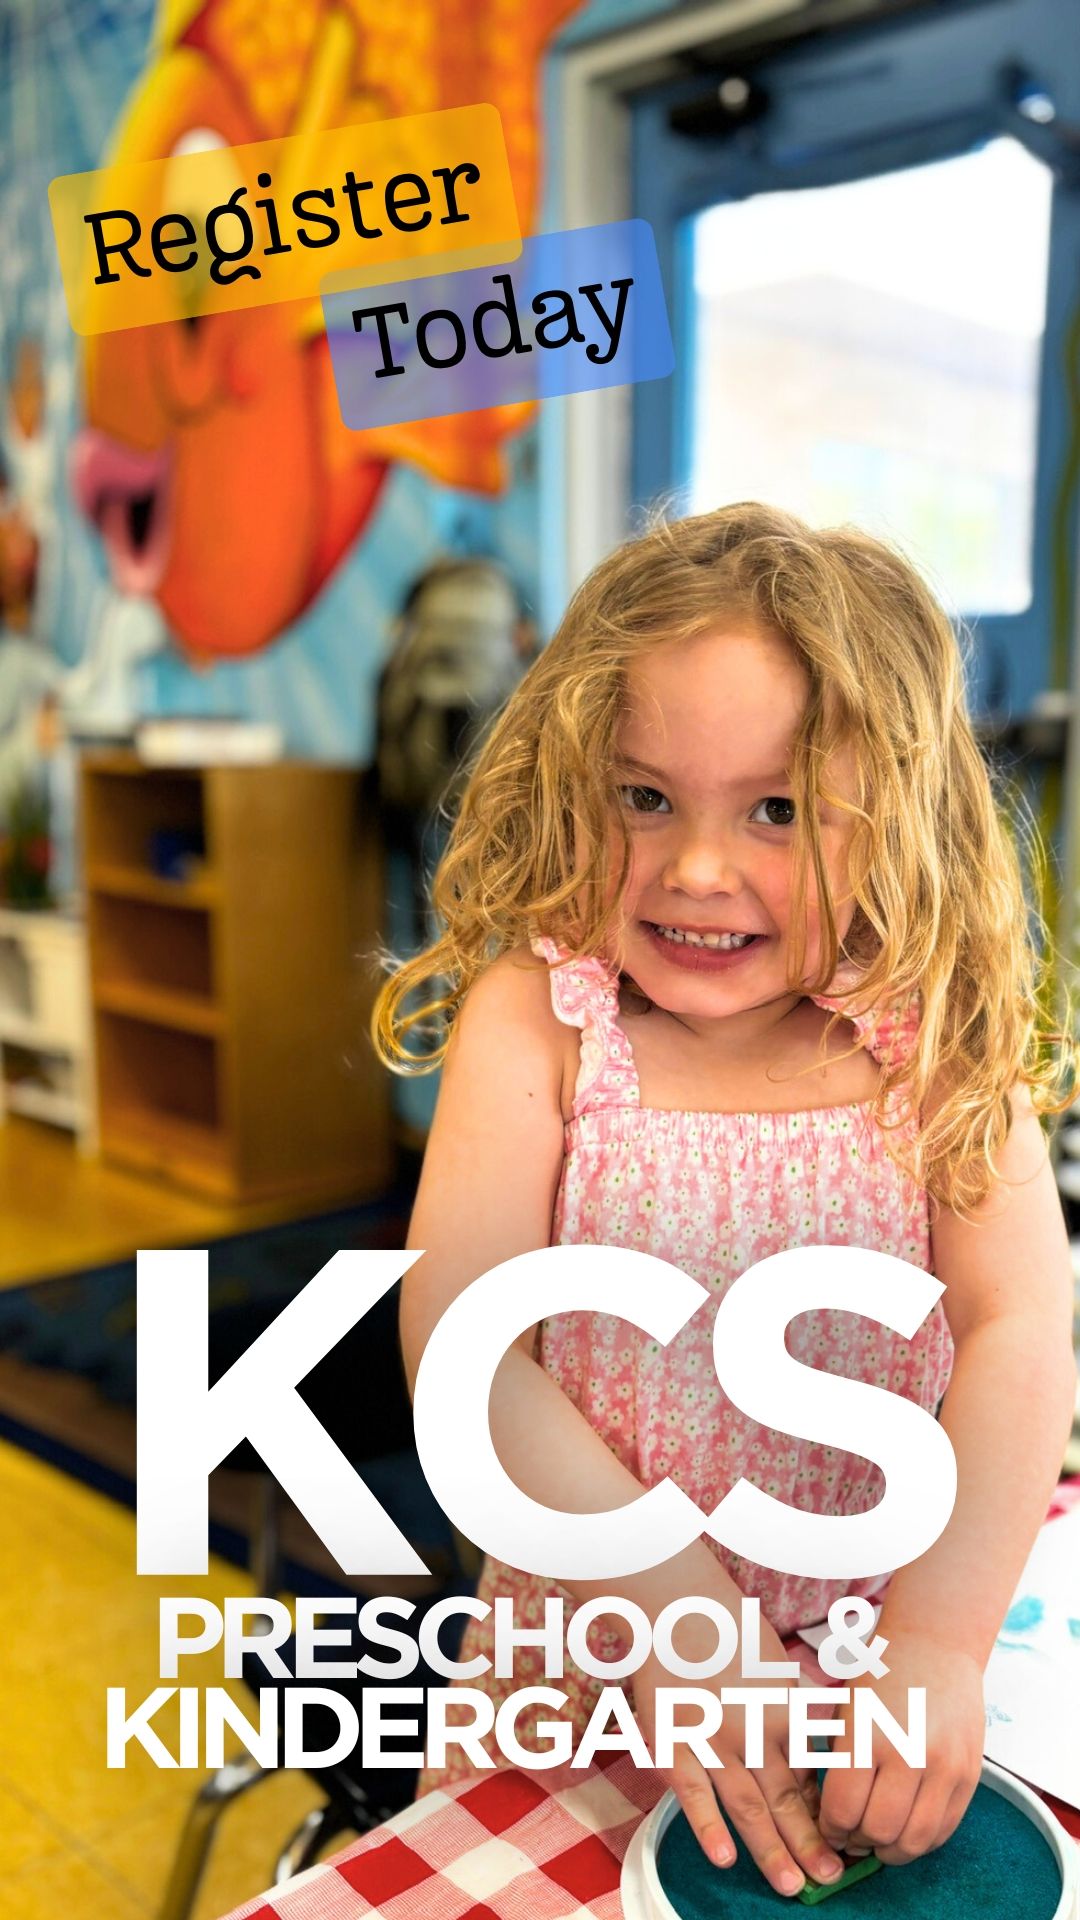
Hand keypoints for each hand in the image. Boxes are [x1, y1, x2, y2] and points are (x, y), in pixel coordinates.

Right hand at [633, 1621, 847, 1899]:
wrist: (675, 1605)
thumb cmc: (727, 1629)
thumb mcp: (775, 1666)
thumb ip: (789, 1711)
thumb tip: (807, 1746)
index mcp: (781, 1713)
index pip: (809, 1776)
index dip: (824, 1812)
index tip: (842, 1841)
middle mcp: (752, 1732)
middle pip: (786, 1799)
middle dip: (810, 1844)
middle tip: (831, 1877)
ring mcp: (711, 1741)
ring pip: (747, 1806)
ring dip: (771, 1849)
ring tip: (793, 1886)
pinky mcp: (673, 1744)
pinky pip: (692, 1793)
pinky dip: (708, 1827)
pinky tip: (726, 1857)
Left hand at [817, 1630, 983, 1865]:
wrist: (936, 1644)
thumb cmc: (881, 1674)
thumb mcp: (846, 1712)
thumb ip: (840, 1765)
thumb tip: (835, 1821)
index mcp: (867, 1734)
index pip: (843, 1809)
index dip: (830, 1828)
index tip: (828, 1828)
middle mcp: (908, 1753)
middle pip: (879, 1831)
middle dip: (859, 1842)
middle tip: (852, 1836)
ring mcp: (945, 1766)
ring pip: (916, 1840)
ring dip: (893, 1850)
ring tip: (879, 1840)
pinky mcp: (970, 1775)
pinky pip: (945, 1829)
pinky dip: (923, 1841)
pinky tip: (907, 1829)